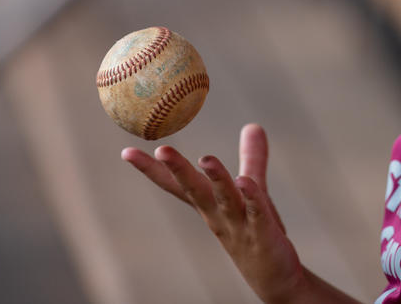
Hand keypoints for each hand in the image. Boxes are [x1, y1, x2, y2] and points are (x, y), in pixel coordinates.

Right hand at [122, 124, 304, 302]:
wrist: (274, 275)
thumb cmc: (256, 230)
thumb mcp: (253, 189)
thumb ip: (252, 158)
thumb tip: (253, 125)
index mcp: (210, 204)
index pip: (178, 185)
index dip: (154, 169)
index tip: (127, 152)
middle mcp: (217, 214)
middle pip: (194, 190)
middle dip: (178, 170)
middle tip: (162, 149)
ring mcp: (238, 225)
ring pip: (224, 198)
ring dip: (216, 178)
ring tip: (206, 158)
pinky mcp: (262, 233)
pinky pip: (255, 212)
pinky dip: (251, 198)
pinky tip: (245, 182)